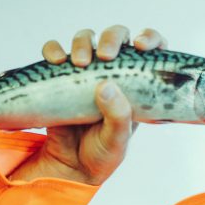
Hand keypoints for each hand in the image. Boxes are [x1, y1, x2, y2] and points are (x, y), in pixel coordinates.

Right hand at [8, 26, 167, 185]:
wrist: (69, 168)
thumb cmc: (101, 154)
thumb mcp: (117, 141)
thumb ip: (118, 116)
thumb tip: (106, 85)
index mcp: (136, 85)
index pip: (151, 51)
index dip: (150, 38)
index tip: (141, 45)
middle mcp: (113, 73)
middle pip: (116, 36)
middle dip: (112, 38)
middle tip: (106, 55)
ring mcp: (86, 73)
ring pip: (87, 39)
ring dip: (82, 42)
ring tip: (80, 63)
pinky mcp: (61, 76)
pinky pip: (56, 53)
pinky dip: (54, 50)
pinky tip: (56, 61)